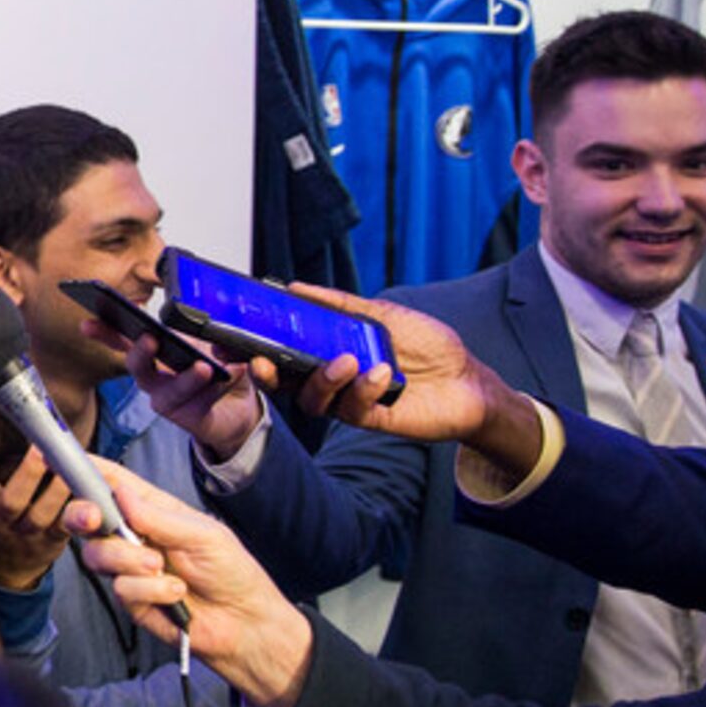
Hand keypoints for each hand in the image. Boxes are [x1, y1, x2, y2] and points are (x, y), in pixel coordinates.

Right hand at [0, 424, 72, 589]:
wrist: (8, 563)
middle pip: (11, 501)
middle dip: (28, 474)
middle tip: (42, 450)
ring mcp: (26, 533)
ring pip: (41, 516)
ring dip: (57, 492)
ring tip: (69, 470)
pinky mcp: (52, 540)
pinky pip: (66, 526)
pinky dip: (79, 509)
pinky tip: (90, 491)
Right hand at [65, 462, 317, 706]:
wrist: (243, 622)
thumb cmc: (231, 570)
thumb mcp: (202, 534)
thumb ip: (159, 517)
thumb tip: (122, 494)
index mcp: (152, 510)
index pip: (112, 484)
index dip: (86, 471)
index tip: (61, 461)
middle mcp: (134, 536)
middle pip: (86, 520)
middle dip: (82, 515)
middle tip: (94, 519)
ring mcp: (129, 569)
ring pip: (98, 555)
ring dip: (129, 560)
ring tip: (161, 567)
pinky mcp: (132, 600)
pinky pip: (121, 588)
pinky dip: (150, 590)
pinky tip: (175, 593)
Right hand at [99, 322, 263, 459]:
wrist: (238, 404)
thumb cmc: (217, 369)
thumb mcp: (212, 342)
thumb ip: (212, 336)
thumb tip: (216, 341)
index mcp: (154, 353)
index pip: (123, 340)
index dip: (104, 332)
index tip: (88, 324)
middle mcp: (154, 378)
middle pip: (137, 367)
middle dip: (140, 353)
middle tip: (150, 339)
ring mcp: (168, 400)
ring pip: (168, 393)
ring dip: (186, 379)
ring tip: (204, 367)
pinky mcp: (189, 418)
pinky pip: (199, 403)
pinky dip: (218, 388)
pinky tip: (232, 373)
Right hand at [270, 286, 551, 475]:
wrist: (468, 379)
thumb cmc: (429, 345)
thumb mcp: (382, 314)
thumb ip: (339, 305)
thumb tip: (298, 287)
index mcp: (329, 352)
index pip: (283, 353)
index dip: (257, 348)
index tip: (236, 338)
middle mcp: (333, 378)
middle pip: (285, 383)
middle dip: (269, 374)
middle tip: (264, 362)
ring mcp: (349, 400)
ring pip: (313, 399)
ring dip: (324, 379)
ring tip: (347, 360)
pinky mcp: (370, 419)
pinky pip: (351, 409)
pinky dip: (363, 389)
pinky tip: (383, 372)